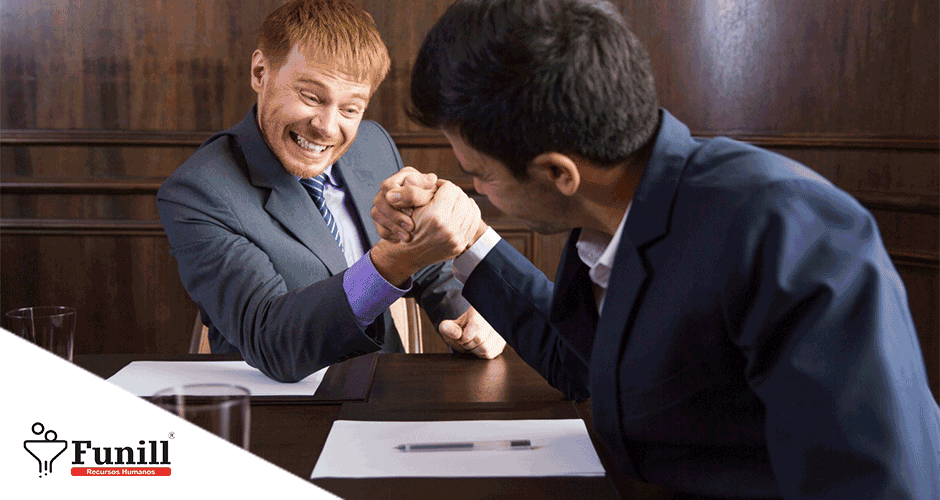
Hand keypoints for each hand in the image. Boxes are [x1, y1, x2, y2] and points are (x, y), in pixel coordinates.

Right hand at [371, 180, 486, 284]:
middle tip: (446, 194)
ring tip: (453, 201)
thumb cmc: (407, 226)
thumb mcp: (412, 204)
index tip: (438, 187)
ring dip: (463, 201)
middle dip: (454, 192)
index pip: (451, 189)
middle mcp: (448, 229)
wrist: (408, 254)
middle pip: (462, 197)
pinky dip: (470, 213)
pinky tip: (462, 209)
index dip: (443, 185)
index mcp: (435, 217)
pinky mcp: (461, 245)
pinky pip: (474, 222)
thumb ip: (426, 190)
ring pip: (470, 208)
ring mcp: (456, 239)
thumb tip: (441, 181)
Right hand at [372, 167, 438, 242]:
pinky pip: (378, 226)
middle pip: (379, 200)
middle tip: (410, 227)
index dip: (398, 201)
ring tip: (407, 236)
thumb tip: (419, 180)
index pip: (389, 186)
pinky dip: (389, 234)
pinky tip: (401, 238)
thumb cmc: (434, 201)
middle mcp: (391, 188)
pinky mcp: (381, 217)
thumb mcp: (432, 193)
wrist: (434, 218)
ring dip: (393, 226)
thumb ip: (423, 187)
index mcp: (404, 176)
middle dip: (395, 216)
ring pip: (376, 213)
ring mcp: (384, 202)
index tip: (411, 212)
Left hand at [438, 307, 505, 358]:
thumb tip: (456, 334)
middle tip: (464, 341)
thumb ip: (447, 328)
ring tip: (471, 344)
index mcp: (479, 308)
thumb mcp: (448, 326)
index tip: (461, 337)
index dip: (466, 335)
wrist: (469, 330)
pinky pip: (492, 353)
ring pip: (487, 347)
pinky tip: (478, 348)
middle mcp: (493, 316)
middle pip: (480, 338)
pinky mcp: (503, 340)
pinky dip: (481, 355)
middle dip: (468, 344)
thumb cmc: (459, 328)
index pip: (476, 323)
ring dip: (474, 350)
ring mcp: (500, 329)